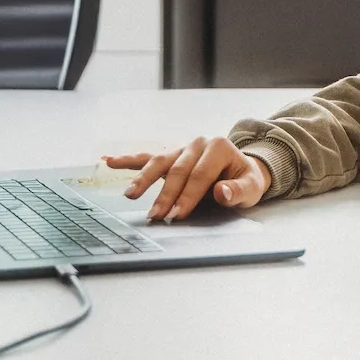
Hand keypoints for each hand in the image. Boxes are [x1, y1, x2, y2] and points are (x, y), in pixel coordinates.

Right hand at [101, 138, 270, 220]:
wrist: (241, 170)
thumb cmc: (244, 180)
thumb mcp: (251, 187)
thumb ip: (238, 190)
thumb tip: (222, 192)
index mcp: (218, 147)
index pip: (199, 175)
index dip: (187, 196)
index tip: (176, 215)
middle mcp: (197, 143)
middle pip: (177, 170)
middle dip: (165, 195)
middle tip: (155, 215)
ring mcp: (181, 148)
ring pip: (159, 162)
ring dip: (143, 179)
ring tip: (130, 195)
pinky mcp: (170, 155)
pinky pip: (147, 157)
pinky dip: (127, 160)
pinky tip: (109, 160)